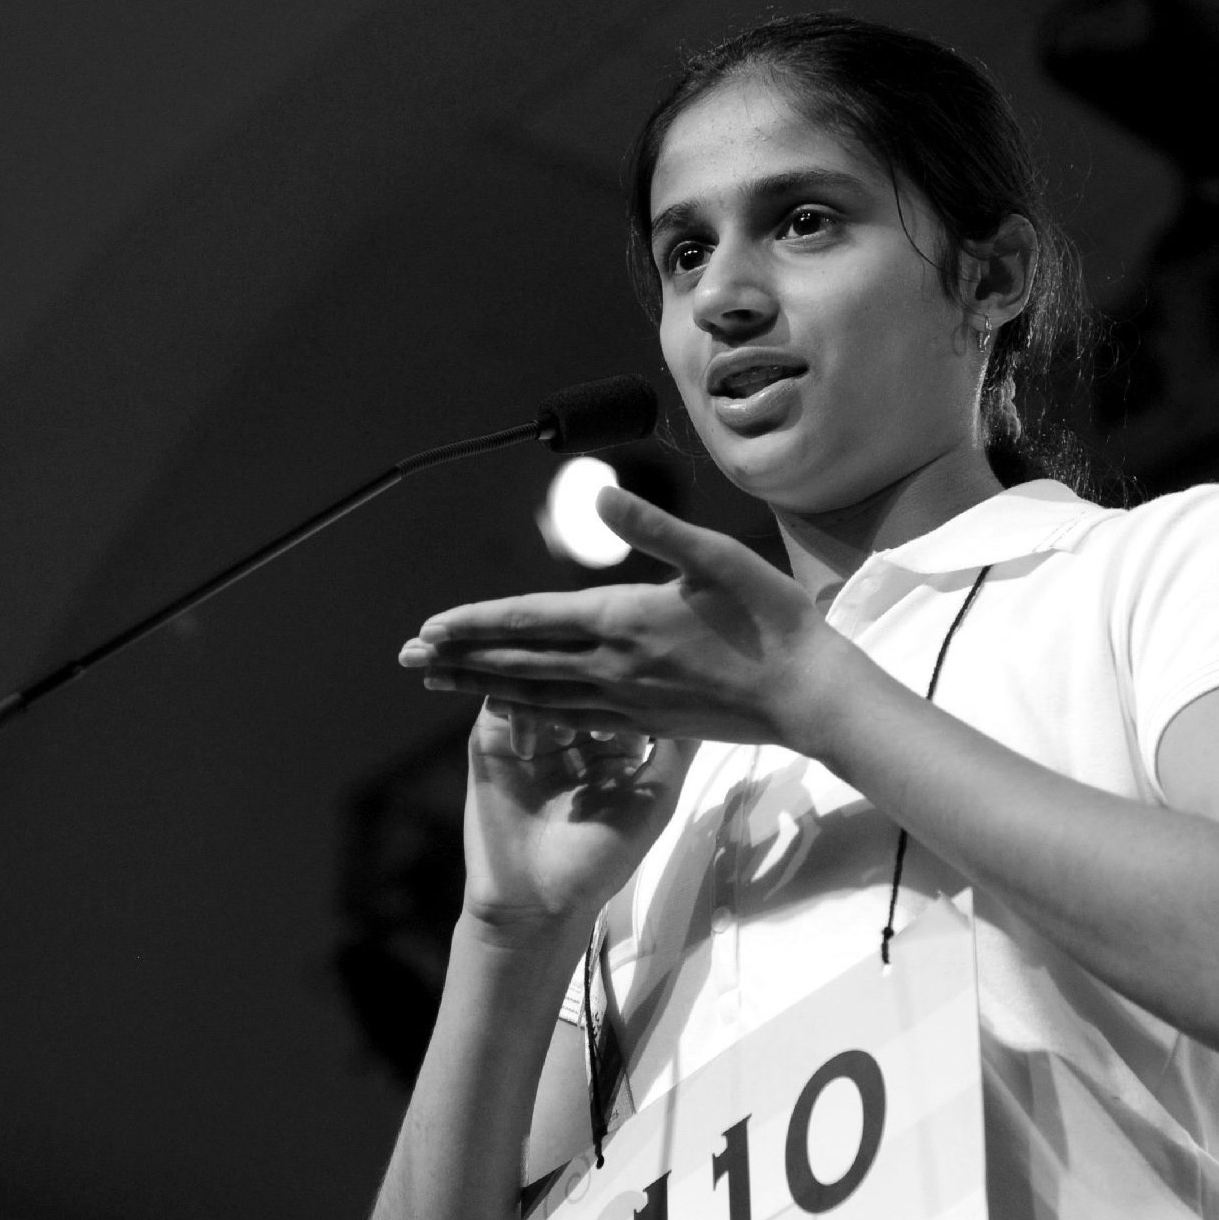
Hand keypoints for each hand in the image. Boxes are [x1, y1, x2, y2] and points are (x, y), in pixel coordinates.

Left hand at [400, 489, 859, 752]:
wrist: (810, 697)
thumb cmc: (772, 621)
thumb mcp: (717, 559)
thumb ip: (654, 528)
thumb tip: (598, 498)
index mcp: (623, 622)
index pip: (529, 622)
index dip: (475, 624)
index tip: (429, 628)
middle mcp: (614, 667)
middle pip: (519, 664)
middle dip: (459, 659)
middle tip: (409, 661)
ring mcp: (628, 700)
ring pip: (538, 696)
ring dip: (485, 687)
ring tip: (443, 684)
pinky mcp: (647, 721)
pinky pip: (572, 716)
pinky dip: (533, 711)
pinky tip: (517, 709)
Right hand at [455, 701, 690, 937]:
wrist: (538, 903)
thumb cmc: (600, 860)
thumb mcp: (655, 800)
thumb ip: (678, 750)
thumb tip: (708, 697)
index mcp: (613, 744)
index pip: (623, 688)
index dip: (634, 689)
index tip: (642, 716)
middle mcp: (572, 732)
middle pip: (582, 676)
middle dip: (595, 688)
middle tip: (606, 725)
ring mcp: (531, 733)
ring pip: (543, 681)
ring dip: (558, 698)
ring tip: (572, 738)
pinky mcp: (490, 741)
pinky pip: (500, 701)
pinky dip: (520, 711)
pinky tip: (532, 750)